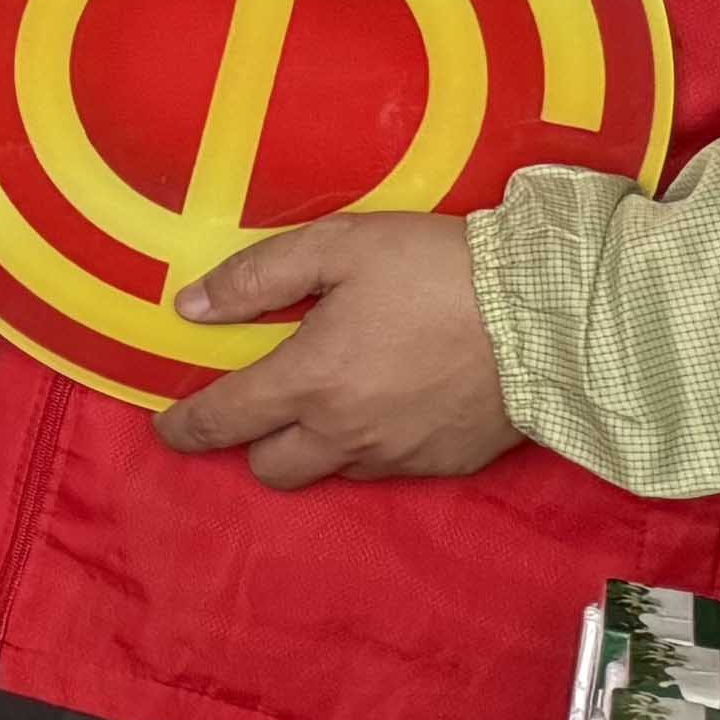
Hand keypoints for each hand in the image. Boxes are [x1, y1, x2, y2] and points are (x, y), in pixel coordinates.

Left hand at [152, 215, 522, 489]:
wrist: (551, 316)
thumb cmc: (437, 271)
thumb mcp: (337, 248)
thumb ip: (256, 278)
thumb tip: (190, 307)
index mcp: (308, 383)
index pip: (222, 422)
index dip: (183, 428)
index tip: (167, 429)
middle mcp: (345, 434)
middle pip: (270, 468)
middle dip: (253, 443)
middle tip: (263, 405)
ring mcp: (398, 457)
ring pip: (329, 471)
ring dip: (315, 446)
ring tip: (333, 399)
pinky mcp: (446, 465)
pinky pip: (387, 469)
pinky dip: (373, 446)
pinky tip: (391, 404)